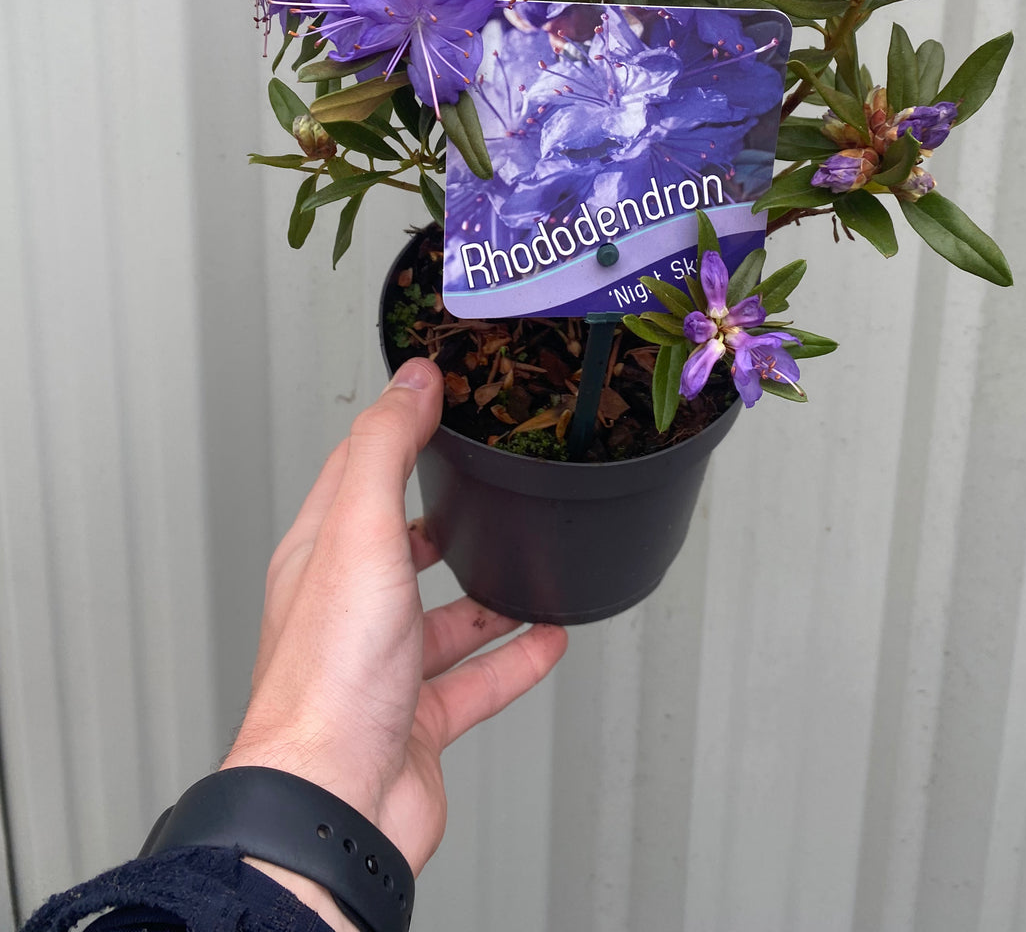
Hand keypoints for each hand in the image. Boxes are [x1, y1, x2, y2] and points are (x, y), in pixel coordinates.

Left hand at [221, 357, 567, 922]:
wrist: (335, 802)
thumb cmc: (328, 678)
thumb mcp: (360, 531)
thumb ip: (386, 448)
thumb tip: (412, 379)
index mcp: (322, 556)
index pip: (355, 471)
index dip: (396, 428)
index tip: (435, 393)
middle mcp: (348, 609)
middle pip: (400, 544)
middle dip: (444, 513)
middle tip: (486, 480)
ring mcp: (382, 668)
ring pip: (443, 616)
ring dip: (487, 591)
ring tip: (529, 562)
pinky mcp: (417, 720)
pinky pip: (475, 681)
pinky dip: (514, 659)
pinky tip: (547, 640)